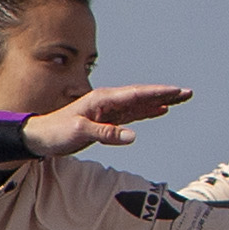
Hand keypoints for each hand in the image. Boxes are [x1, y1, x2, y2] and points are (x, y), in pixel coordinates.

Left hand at [18, 82, 189, 155]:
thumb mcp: (80, 132)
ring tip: (180, 99)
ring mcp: (109, 110)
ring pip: (140, 104)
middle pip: (143, 96)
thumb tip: (132, 136)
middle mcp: (108, 101)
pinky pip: (132, 115)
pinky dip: (147, 112)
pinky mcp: (107, 121)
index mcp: (103, 99)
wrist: (40, 137)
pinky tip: (160, 110)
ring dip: (160, 101)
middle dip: (165, 94)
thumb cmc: (56, 132)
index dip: (158, 93)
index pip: (137, 94)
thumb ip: (105, 133)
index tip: (178, 92)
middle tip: (188, 93)